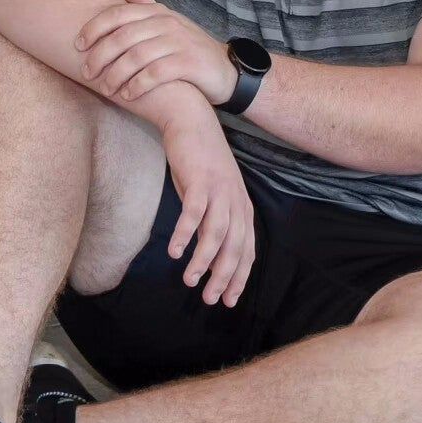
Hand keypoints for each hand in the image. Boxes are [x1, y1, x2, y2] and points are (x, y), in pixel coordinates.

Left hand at [76, 0, 237, 106]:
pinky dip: (138, 84)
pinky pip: (157, 73)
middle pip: (123, 36)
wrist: (225, 70)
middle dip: (100, 55)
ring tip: (106, 88)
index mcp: (157, 12)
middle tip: (86, 73)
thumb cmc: (187, 46)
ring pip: (137, 56)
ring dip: (116, 75)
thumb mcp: (166, 19)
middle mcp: (167, 24)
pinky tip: (128, 95)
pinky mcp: (189, 63)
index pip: (118, 14)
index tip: (77, 45)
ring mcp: (180, 42)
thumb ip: (141, 0)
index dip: (94, 28)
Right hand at [161, 119, 255, 307]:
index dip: (239, 277)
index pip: (247, 250)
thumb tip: (208, 255)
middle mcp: (236, 201)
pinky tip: (174, 251)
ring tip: (190, 280)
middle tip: (211, 299)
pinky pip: (194, 212)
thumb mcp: (213, 197)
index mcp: (242, 207)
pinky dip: (185, 233)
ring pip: (217, 233)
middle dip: (224, 277)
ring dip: (204, 260)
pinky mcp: (200, 181)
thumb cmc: (201, 163)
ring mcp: (220, 190)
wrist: (192, 121)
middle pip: (235, 247)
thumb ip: (213, 223)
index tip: (229, 301)